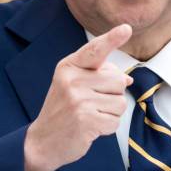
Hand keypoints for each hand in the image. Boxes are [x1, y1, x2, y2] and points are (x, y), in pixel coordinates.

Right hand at [24, 24, 132, 170]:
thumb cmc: (63, 109)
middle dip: (113, 93)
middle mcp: (72, 80)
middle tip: (93, 103)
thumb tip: (128, 79)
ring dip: (111, 112)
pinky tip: (91, 127)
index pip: (95, 50)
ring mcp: (78, 100)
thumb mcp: (73, 84)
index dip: (112, 39)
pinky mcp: (86, 120)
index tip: (126, 28)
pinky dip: (108, 127)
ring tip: (91, 115)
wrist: (42, 142)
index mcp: (69, 67)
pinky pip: (115, 121)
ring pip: (120, 101)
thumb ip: (98, 75)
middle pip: (118, 79)